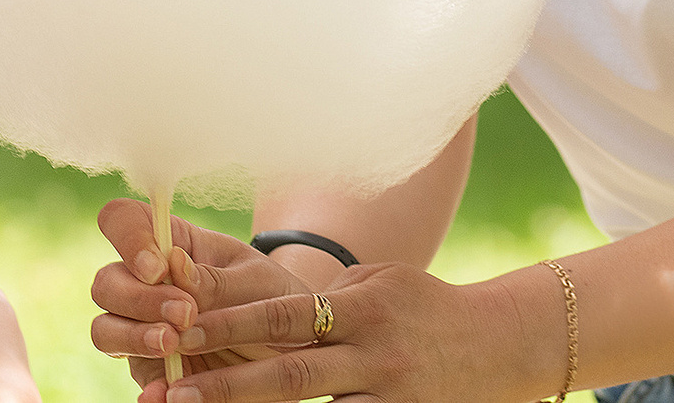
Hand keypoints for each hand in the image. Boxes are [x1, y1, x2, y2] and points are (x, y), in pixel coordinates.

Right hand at [90, 200, 322, 380]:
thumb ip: (214, 278)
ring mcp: (141, 327)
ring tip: (172, 345)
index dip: (127, 238)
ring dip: (134, 337)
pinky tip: (164, 392)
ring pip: (105, 329)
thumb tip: (173, 264)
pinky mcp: (150, 368)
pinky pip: (136, 377)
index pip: (122, 220)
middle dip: (139, 299)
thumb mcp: (256, 280)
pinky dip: (147, 386)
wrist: (291, 348)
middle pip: (106, 282)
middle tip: (185, 314)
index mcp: (171, 245)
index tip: (158, 268)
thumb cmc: (272, 297)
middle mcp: (145, 284)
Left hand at [138, 265, 536, 402]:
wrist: (499, 344)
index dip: (231, 324)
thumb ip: (328, 299)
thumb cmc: (425, 305)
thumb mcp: (381, 282)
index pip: (285, 315)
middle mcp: (375, 354)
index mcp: (364, 306)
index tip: (182, 329)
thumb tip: (265, 314)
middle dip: (228, 385)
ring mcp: (388, 397)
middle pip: (290, 372)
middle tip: (174, 393)